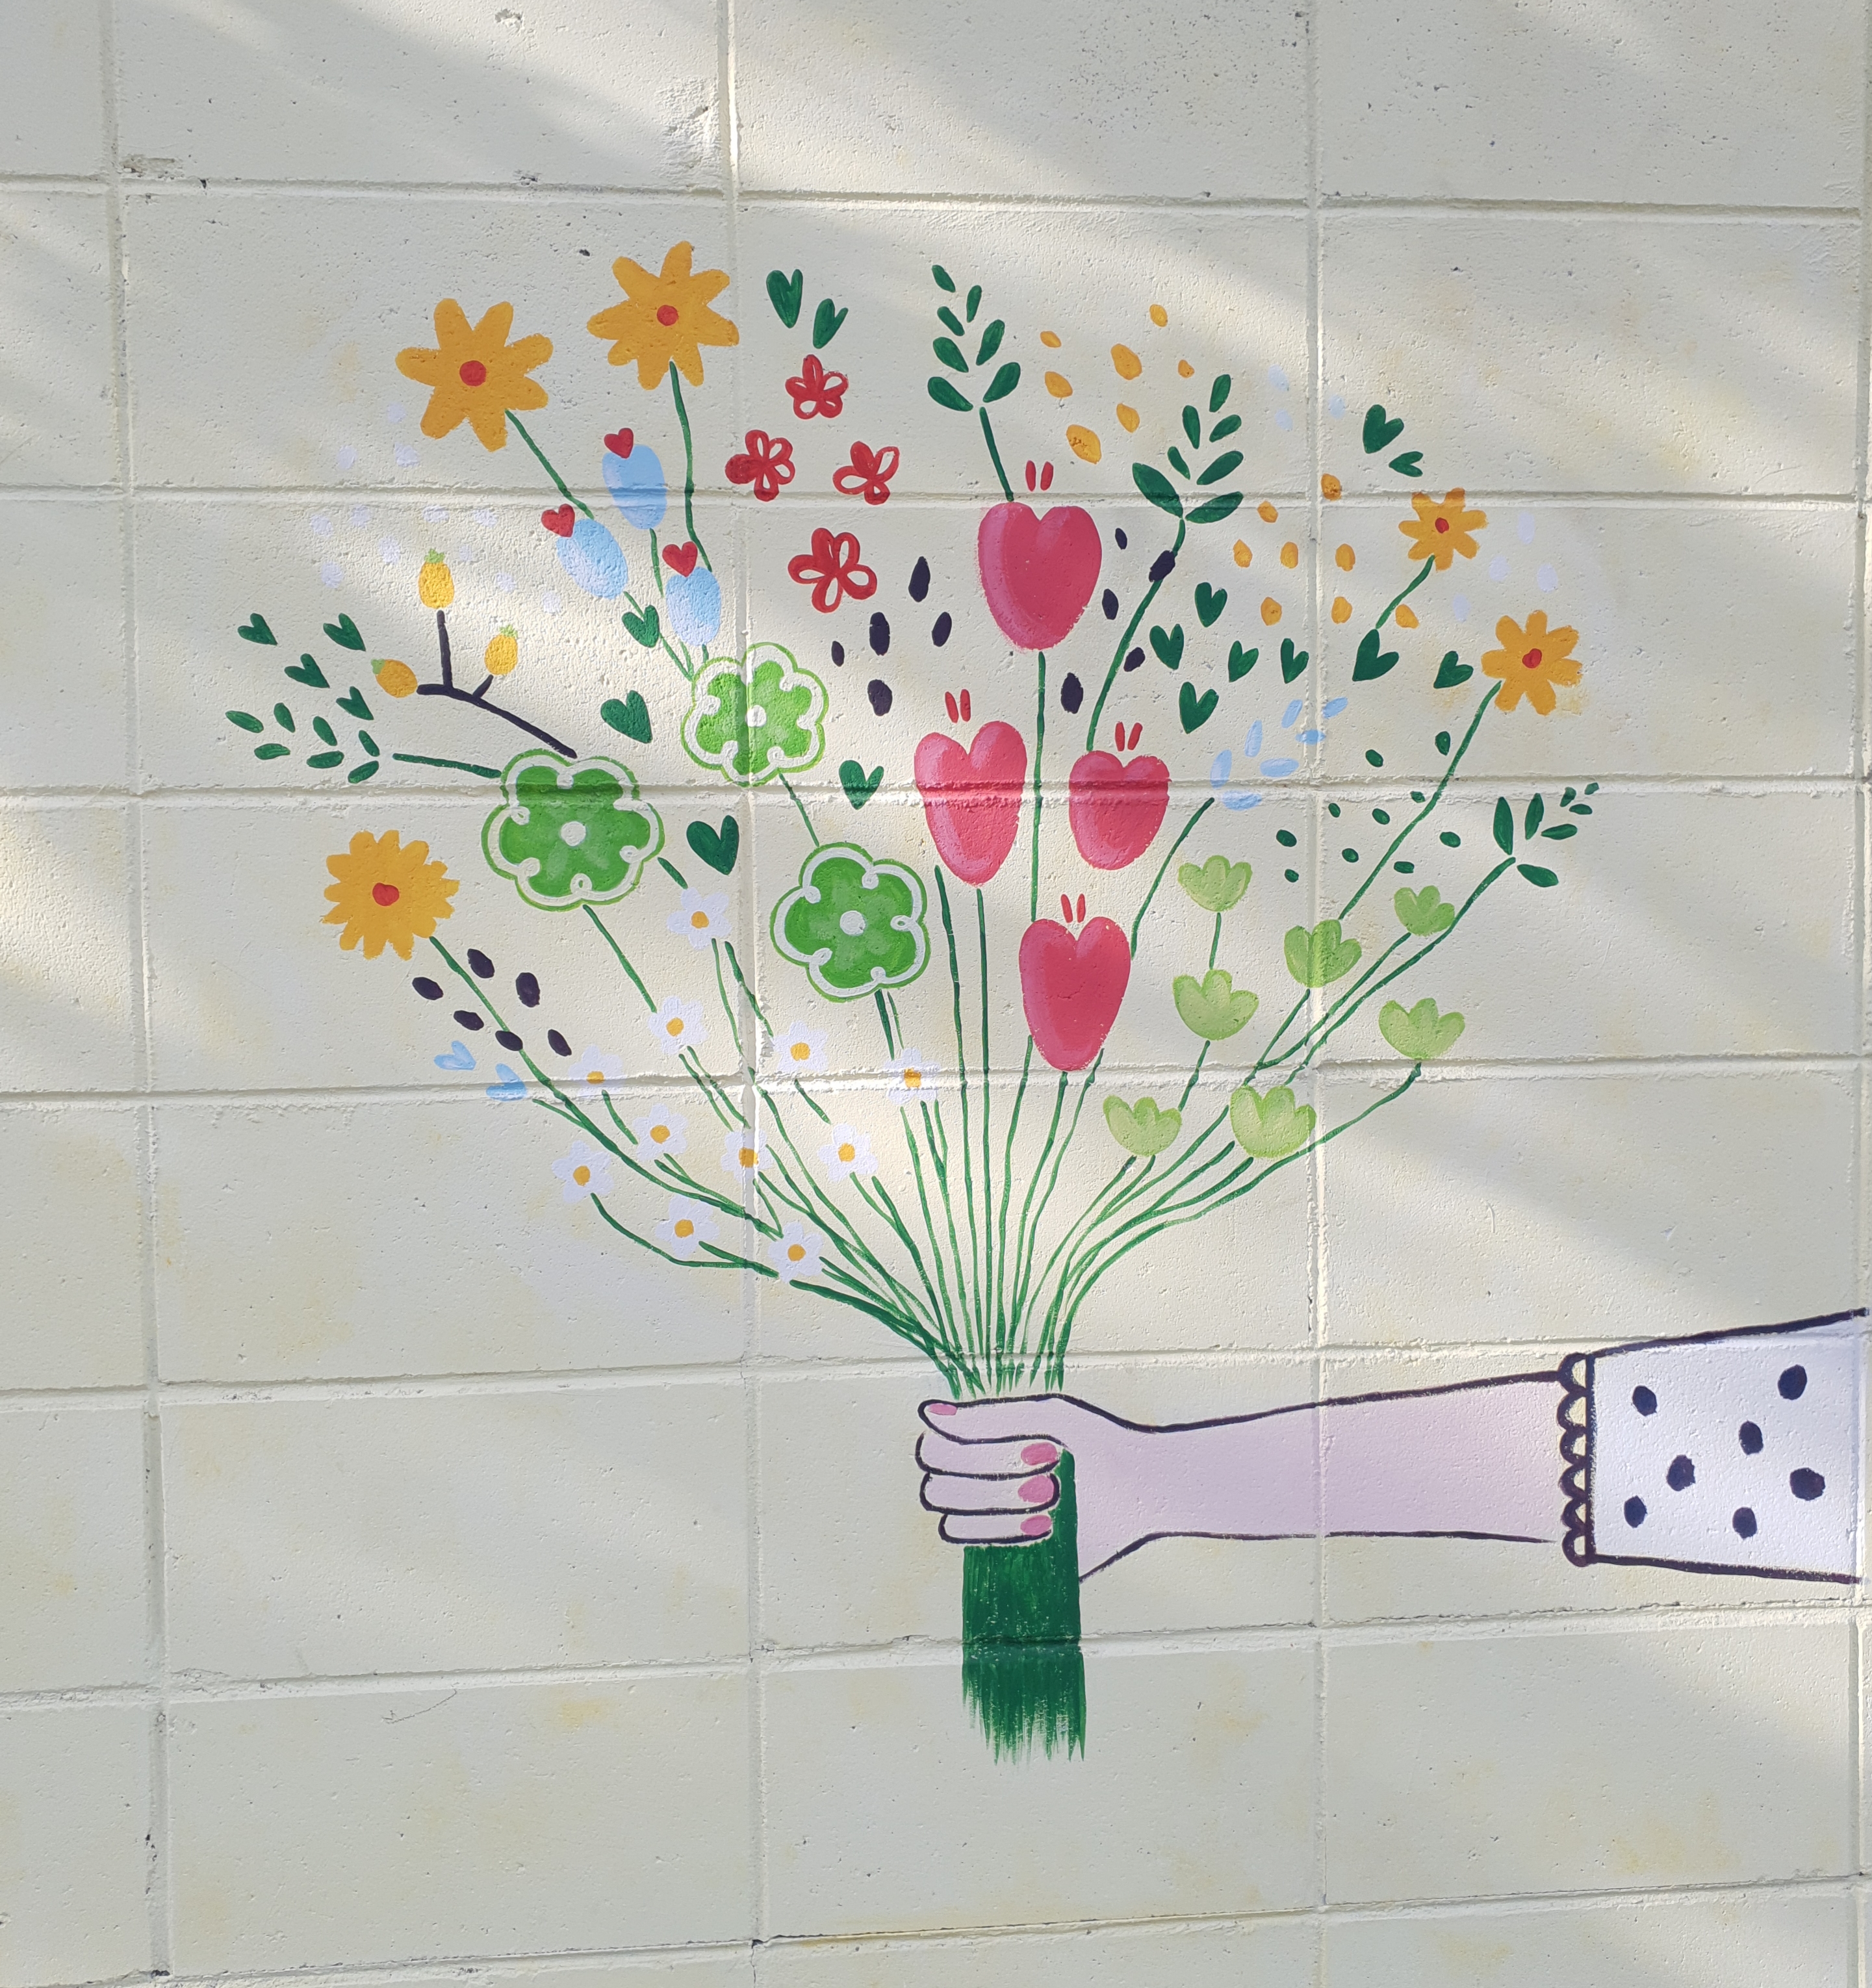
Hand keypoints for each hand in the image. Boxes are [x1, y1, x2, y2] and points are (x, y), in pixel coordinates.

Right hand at [916, 1394, 1170, 1575]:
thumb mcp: (1041, 1416)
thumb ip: (985, 1419)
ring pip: (955, 1524)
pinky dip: (1010, 1536)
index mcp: (979, 1452)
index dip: (958, 1450)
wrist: (1141, 1484)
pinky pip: (982, 1557)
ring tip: (1052, 1495)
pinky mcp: (1013, 1561)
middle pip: (938, 1490)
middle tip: (1041, 1467)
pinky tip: (1047, 1527)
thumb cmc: (1093, 1442)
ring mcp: (993, 1529)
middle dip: (988, 1478)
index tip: (1014, 1442)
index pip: (931, 1453)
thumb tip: (927, 1415)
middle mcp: (979, 1491)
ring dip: (1001, 1505)